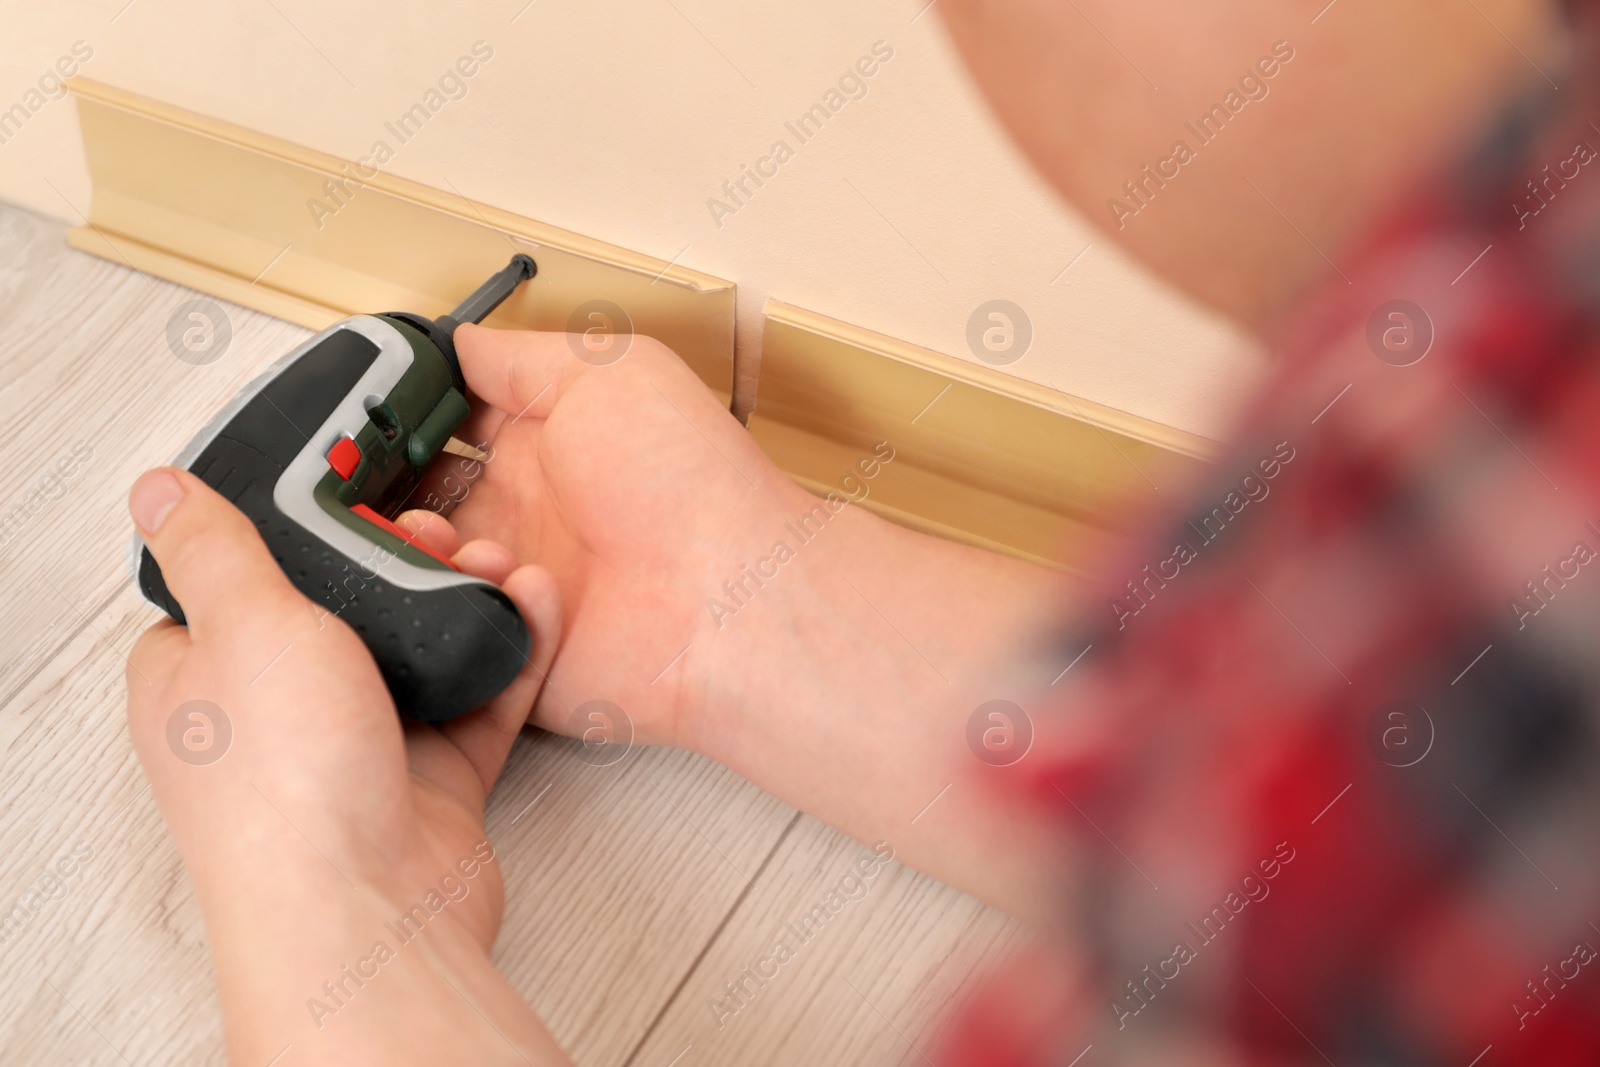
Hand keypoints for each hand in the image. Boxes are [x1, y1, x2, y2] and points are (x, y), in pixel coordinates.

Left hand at [125, 468, 567, 1064]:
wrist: (369, 904)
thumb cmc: (284, 784)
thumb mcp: (243, 622)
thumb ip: (211, 546)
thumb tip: (158, 493)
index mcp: (205, 677)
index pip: (230, 588)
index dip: (284, 537)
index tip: (337, 495)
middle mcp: (279, 714)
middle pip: (344, 608)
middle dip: (400, 559)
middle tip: (434, 530)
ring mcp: (358, 746)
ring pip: (419, 649)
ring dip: (466, 597)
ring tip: (497, 561)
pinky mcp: (431, 777)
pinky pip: (479, 699)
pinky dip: (511, 652)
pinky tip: (533, 606)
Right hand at [399, 326, 1069, 918]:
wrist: (729, 602)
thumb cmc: (689, 480)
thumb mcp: (606, 374)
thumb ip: (519, 357)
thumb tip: (456, 339)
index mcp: (542, 446)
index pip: (442, 425)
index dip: (393, 416)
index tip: (350, 410)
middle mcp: (521, 515)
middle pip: (412, 496)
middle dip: (372, 486)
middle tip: (346, 478)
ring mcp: (510, 585)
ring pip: (410, 564)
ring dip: (399, 542)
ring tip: (428, 529)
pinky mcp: (504, 647)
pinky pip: (434, 629)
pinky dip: (425, 604)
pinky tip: (454, 577)